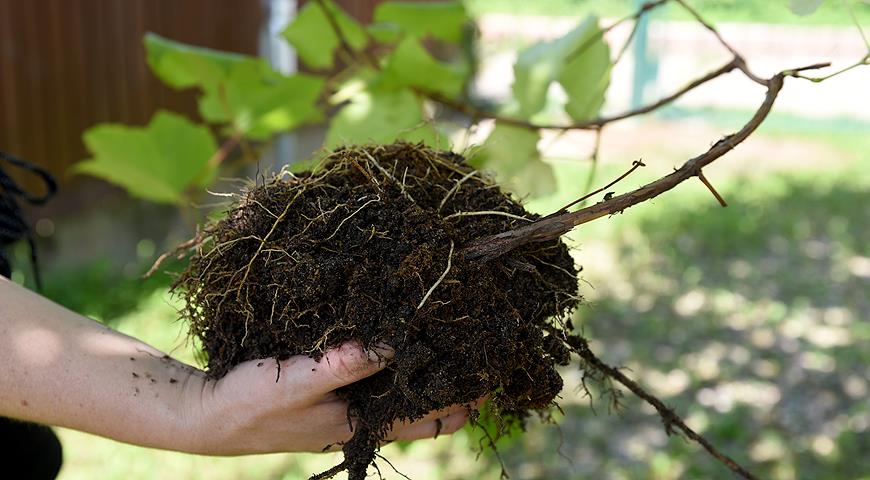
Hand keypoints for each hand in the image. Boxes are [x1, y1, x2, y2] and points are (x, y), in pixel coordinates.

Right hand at [186, 342, 473, 454]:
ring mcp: (347, 401)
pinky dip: (397, 354)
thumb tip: (396, 345)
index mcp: (360, 423)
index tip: (493, 370)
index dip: (464, 397)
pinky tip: (403, 330)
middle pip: (425, 401)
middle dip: (456, 378)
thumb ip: (344, 366)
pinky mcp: (331, 383)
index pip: (430, 417)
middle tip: (487, 342)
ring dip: (428, 363)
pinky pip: (376, 369)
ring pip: (403, 384)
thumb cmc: (249, 404)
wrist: (207, 414)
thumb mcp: (297, 384)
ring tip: (456, 330)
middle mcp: (361, 415)